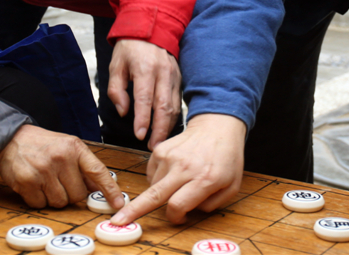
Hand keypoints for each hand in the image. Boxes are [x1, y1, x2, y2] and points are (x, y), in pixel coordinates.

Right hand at [0, 124, 122, 208]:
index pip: (97, 171)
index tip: (118, 203)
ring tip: (46, 181)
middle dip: (72, 194)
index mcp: (74, 147)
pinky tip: (34, 185)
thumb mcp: (67, 146)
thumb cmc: (42, 144)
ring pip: (60, 202)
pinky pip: (41, 205)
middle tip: (60, 182)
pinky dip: (38, 200)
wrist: (10, 138)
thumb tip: (98, 190)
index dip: (110, 190)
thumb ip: (83, 166)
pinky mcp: (26, 182)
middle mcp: (60, 158)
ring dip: (54, 198)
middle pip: (78, 195)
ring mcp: (43, 170)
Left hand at [107, 39, 180, 147]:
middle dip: (159, 129)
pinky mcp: (179, 77)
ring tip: (160, 141)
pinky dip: (173, 116)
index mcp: (145, 68)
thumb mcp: (116, 65)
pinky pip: (178, 100)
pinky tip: (167, 127)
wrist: (152, 28)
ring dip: (168, 126)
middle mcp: (162, 72)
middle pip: (164, 106)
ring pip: (174, 105)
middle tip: (153, 146)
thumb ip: (116, 90)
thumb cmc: (131, 48)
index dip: (143, 119)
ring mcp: (174, 75)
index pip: (145, 99)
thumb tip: (123, 112)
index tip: (139, 136)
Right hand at [110, 113, 245, 224]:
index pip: (177, 205)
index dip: (175, 217)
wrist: (217, 127)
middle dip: (135, 211)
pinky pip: (151, 173)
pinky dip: (157, 179)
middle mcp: (184, 167)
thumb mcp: (231, 187)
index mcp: (204, 179)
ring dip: (160, 193)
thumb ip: (211, 205)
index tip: (179, 218)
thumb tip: (188, 212)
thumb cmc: (226, 158)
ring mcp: (170, 156)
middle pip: (155, 195)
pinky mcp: (160, 149)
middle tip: (118, 221)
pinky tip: (172, 174)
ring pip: (153, 186)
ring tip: (177, 183)